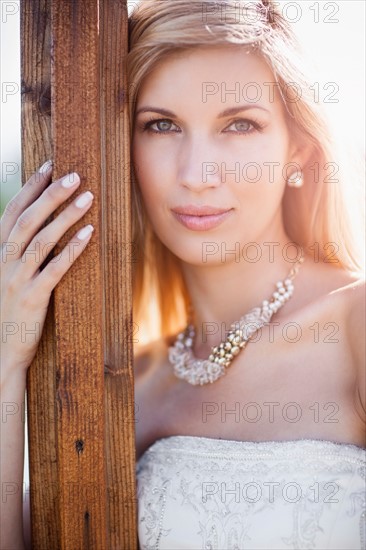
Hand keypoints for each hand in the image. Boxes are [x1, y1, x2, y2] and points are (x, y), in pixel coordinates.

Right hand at [0, 161, 94, 372]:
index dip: (30, 187)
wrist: (1, 350)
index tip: (50, 165)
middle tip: (75, 175)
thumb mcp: (9, 275)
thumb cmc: (11, 309)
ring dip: (65, 216)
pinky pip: (55, 268)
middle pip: (28, 219)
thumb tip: (44, 224)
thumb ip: (22, 250)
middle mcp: (4, 261)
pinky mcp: (33, 297)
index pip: (13, 211)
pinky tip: (88, 233)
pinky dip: (71, 249)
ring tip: (88, 197)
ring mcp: (17, 279)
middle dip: (51, 194)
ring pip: (41, 239)